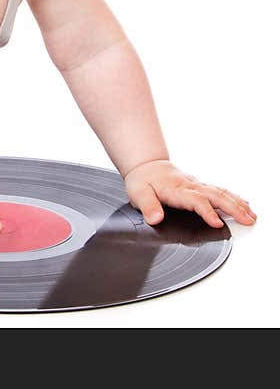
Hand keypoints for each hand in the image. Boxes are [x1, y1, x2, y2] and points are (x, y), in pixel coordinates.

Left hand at [123, 159, 256, 227]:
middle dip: (232, 208)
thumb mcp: (138, 193)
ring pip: (220, 192)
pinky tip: (244, 205)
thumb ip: (148, 206)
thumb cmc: (143, 181)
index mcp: (176, 189)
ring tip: (251, 216)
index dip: (207, 211)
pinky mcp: (200, 186)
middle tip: (247, 220)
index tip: (217, 223)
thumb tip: (155, 218)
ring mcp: (197, 185)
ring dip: (237, 204)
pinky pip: (219, 191)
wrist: (146, 166)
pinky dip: (234, 198)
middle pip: (215, 195)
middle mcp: (190, 186)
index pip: (195, 200)